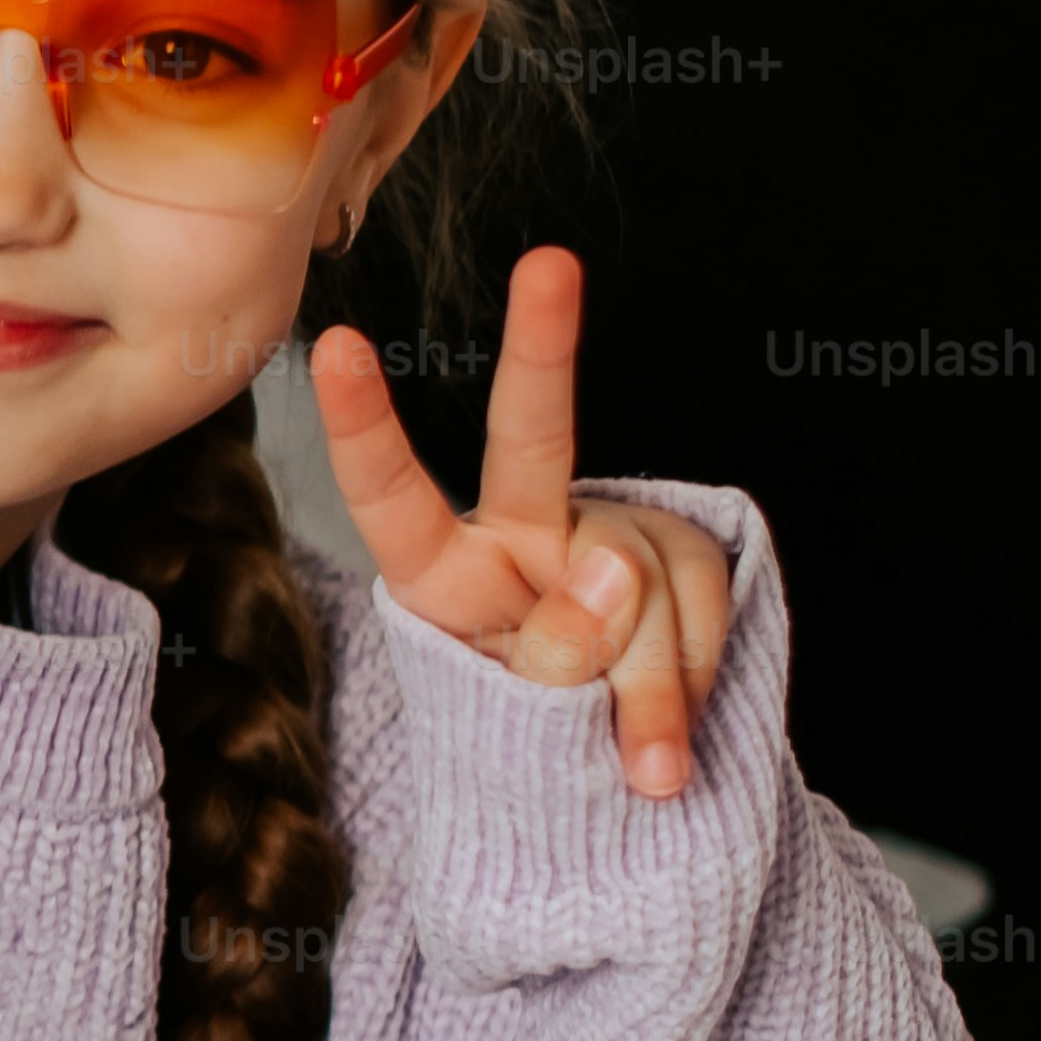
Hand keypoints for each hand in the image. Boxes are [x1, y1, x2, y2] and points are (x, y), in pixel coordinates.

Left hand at [313, 244, 732, 797]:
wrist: (615, 776)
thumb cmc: (535, 744)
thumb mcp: (516, 728)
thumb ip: (552, 663)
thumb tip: (610, 572)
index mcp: (443, 574)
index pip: (392, 498)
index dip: (363, 426)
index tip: (336, 344)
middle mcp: (522, 532)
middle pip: (532, 435)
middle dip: (543, 344)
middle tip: (549, 264)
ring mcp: (607, 538)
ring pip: (639, 580)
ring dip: (646, 687)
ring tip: (643, 769)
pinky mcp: (682, 552)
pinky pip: (704, 601)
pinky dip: (692, 682)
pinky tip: (674, 734)